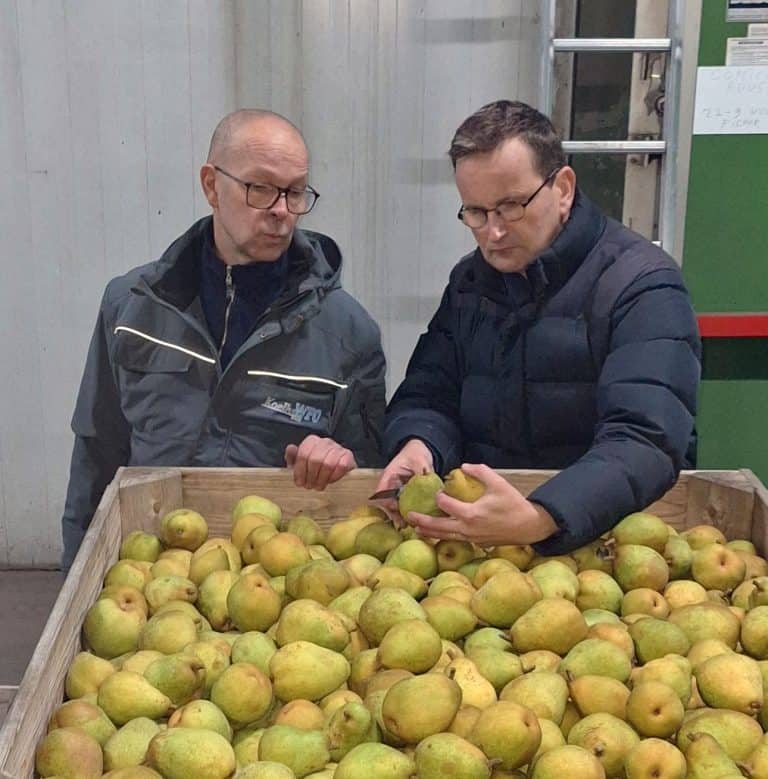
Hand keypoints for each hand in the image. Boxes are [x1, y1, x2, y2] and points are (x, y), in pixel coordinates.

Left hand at [284, 435, 355, 490]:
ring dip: (322, 479)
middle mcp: (325, 442)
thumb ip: (292, 457)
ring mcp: (338, 447)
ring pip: (328, 463)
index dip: (300, 471)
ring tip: (319, 486)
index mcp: (312, 441)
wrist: (334, 471)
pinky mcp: (348, 456)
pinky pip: (341, 466)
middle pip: (315, 459)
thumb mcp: (299, 464)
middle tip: (309, 486)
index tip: (299, 482)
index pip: (303, 454)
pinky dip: (334, 476)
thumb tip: (291, 449)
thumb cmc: (314, 468)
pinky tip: (330, 480)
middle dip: (311, 476)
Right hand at [372, 439, 434, 526]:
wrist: (420, 449)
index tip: (397, 509)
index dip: (387, 502)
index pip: (382, 492)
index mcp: (389, 476)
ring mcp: (399, 491)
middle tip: (404, 524)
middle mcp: (392, 486)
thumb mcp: (419, 460)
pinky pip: (407, 506)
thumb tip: (428, 485)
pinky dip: (411, 513)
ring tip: (411, 526)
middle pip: (388, 503)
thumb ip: (422, 472)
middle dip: (395, 515)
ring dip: (402, 517)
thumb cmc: (416, 452)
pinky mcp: (408, 495)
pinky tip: (418, 522)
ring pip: (397, 507)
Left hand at [404, 463, 558, 546]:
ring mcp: (472, 538)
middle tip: (408, 517)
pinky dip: (445, 537)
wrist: (529, 526)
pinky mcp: (477, 544)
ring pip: (446, 537)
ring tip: (416, 530)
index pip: (446, 505)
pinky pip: (456, 541)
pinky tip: (438, 535)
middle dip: (422, 521)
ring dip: (430, 533)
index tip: (438, 492)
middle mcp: (468, 529)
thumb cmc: (513, 503)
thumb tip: (463, 466)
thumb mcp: (497, 482)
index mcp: (471, 513)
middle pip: (439, 527)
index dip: (439, 497)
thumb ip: (479, 471)